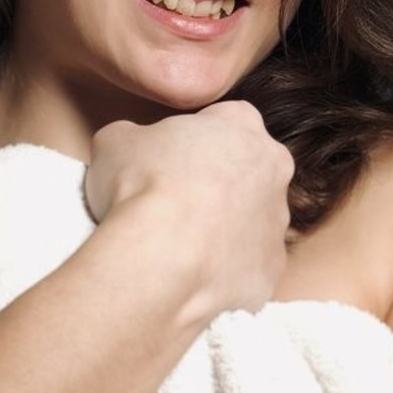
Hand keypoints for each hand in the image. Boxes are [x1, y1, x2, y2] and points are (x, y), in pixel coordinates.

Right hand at [84, 102, 294, 314]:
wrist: (159, 256)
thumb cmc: (141, 186)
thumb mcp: (115, 140)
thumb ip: (135, 137)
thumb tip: (132, 148)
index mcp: (242, 125)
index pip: (226, 120)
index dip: (194, 140)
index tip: (169, 160)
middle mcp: (273, 170)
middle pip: (247, 171)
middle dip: (218, 183)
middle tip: (176, 202)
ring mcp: (277, 223)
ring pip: (251, 222)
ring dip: (224, 228)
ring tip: (179, 243)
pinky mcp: (270, 270)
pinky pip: (248, 266)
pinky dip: (225, 269)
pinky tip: (191, 272)